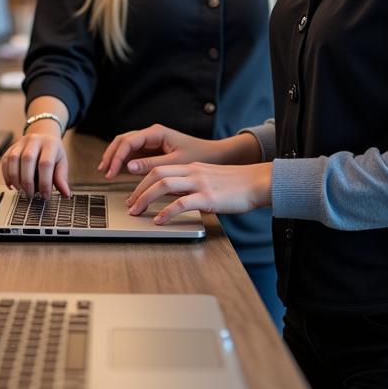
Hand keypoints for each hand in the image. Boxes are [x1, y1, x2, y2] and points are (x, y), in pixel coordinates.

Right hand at [1, 124, 69, 198]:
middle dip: (27, 181)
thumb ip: (62, 178)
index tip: (45, 196)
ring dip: (15, 178)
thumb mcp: (61, 162)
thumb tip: (66, 194)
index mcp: (50, 144)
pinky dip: (6, 175)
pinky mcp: (11, 147)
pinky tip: (12, 185)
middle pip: (27, 159)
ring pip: (13, 159)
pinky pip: (5, 160)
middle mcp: (34, 140)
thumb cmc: (53, 152)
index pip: (45, 163)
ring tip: (21, 190)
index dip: (44, 182)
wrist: (43, 135)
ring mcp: (21, 142)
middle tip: (31, 195)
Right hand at [98, 124, 225, 180]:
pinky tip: (117, 171)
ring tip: (106, 171)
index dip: (116, 157)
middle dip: (111, 155)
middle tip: (104, 171)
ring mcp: (151, 140)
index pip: (128, 141)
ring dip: (115, 157)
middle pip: (122, 140)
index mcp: (156, 132)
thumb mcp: (175, 163)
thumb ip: (151, 165)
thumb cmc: (198, 156)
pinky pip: (133, 152)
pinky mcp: (152, 149)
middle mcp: (151, 134)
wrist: (214, 155)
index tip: (110, 171)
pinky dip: (123, 161)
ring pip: (125, 145)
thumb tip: (128, 167)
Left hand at [126, 161, 273, 225]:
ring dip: (145, 199)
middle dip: (138, 190)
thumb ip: (193, 185)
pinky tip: (159, 220)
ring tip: (137, 212)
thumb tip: (177, 197)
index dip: (143, 181)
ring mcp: (200, 183)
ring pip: (164, 185)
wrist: (258, 182)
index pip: (160, 169)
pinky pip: (182, 203)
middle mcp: (193, 172)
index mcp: (192, 167)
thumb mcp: (210, 179)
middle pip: (156, 174)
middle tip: (129, 205)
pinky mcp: (208, 197)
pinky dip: (166, 212)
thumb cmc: (237, 184)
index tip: (134, 195)